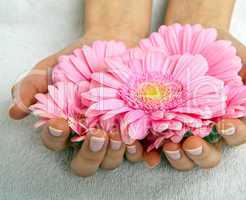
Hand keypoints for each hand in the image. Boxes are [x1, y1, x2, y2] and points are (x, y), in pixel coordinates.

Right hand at [8, 0, 151, 175]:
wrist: (113, 44)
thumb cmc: (78, 59)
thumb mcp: (50, 68)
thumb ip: (31, 87)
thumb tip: (16, 111)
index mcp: (67, 127)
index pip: (56, 143)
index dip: (55, 137)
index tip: (59, 121)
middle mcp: (89, 137)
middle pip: (85, 163)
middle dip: (90, 154)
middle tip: (96, 135)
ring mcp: (113, 136)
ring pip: (111, 161)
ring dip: (114, 153)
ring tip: (117, 135)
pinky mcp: (135, 131)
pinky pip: (137, 152)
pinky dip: (138, 153)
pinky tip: (137, 142)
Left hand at [144, 29, 245, 169]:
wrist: (189, 37)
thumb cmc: (222, 50)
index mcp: (229, 118)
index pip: (236, 136)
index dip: (233, 135)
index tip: (225, 124)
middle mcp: (206, 129)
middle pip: (208, 154)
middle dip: (201, 154)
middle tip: (191, 143)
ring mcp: (181, 128)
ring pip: (183, 156)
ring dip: (178, 157)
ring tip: (170, 146)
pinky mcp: (158, 124)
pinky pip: (155, 146)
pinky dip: (152, 154)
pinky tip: (147, 154)